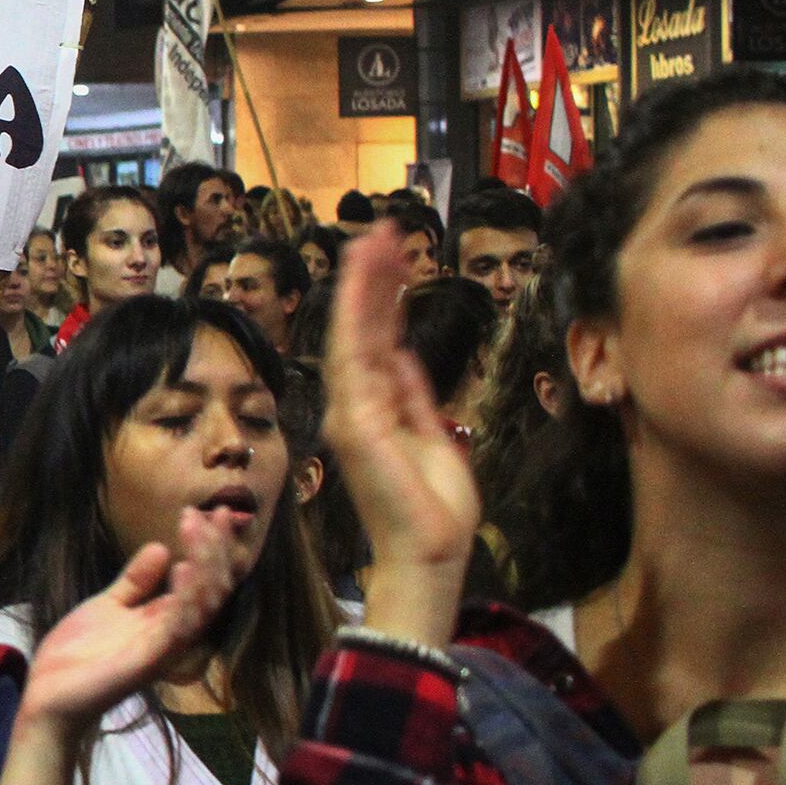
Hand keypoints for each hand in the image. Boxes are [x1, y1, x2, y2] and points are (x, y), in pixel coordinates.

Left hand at [18, 510, 238, 736]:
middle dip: (215, 549)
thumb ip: (135, 582)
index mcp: (165, 619)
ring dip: (206, 566)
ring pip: (204, 605)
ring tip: (198, 529)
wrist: (49, 696)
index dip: (210, 547)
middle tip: (212, 513)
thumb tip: (161, 548)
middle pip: (213, 589)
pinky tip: (184, 569)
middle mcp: (173, 632)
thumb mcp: (107, 606)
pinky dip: (186, 599)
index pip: (202, 580)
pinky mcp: (149, 661)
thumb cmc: (78, 655)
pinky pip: (179, 629)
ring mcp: (164, 647)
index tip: (207, 512)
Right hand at [324, 223, 480, 644]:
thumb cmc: (434, 510)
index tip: (390, 259)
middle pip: (360, 330)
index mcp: (374, 409)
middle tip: (380, 230)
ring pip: (354, 334)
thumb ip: (414, 397)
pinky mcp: (357, 419)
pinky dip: (358, 314)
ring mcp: (352, 411)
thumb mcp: (434, 437)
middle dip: (370, 279)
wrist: (429, 554)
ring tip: (373, 239)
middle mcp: (354, 405)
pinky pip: (356, 356)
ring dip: (362, 285)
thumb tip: (404, 357)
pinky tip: (365, 280)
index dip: (381, 298)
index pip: (375, 342)